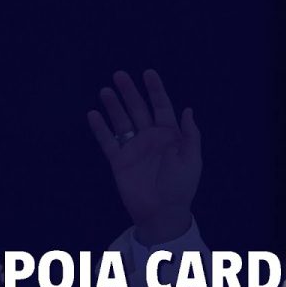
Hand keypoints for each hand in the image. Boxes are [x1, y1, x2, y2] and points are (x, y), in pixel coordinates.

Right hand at [88, 70, 200, 244]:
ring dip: (113, 106)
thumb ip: (191, 135)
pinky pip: (108, 142)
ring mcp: (134, 148)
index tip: (148, 73)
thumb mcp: (192, 160)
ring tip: (105, 90)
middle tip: (120, 75)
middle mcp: (150, 138)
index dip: (155, 90)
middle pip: (138, 109)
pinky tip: (93, 114)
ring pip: (121, 122)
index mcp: (170, 135)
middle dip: (130, 92)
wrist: (163, 213)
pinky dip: (100, 129)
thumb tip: (188, 109)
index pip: (161, 106)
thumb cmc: (181, 187)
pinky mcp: (119, 161)